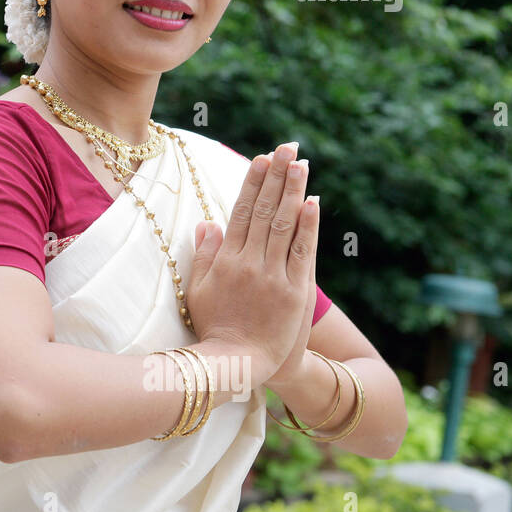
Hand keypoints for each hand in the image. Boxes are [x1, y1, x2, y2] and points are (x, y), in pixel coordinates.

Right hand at [185, 142, 319, 387]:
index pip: (241, 212)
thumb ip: (204, 255)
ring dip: (293, 191)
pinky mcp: (295, 291)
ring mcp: (274, 275)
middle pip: (265, 210)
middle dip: (276, 176)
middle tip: (286, 148)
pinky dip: (308, 225)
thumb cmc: (215, 328)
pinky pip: (302, 251)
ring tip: (301, 163)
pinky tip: (312, 202)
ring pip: (284, 224)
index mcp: (226, 260)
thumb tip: (207, 221)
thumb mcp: (198, 290)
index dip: (252, 183)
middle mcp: (250, 262)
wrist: (238, 364)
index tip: (261, 159)